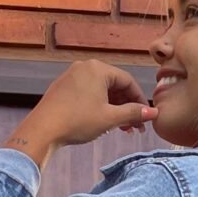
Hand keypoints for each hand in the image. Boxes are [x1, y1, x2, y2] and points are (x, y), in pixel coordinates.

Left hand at [0, 59, 157, 171]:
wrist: (43, 129)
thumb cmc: (78, 121)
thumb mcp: (110, 118)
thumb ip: (133, 113)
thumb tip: (153, 113)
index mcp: (98, 69)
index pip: (128, 81)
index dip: (140, 100)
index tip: (146, 117)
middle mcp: (85, 67)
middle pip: (114, 85)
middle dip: (127, 106)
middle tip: (135, 126)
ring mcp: (72, 76)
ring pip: (101, 90)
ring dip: (114, 108)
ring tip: (121, 128)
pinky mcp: (63, 88)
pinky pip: (88, 93)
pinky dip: (99, 106)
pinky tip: (102, 122)